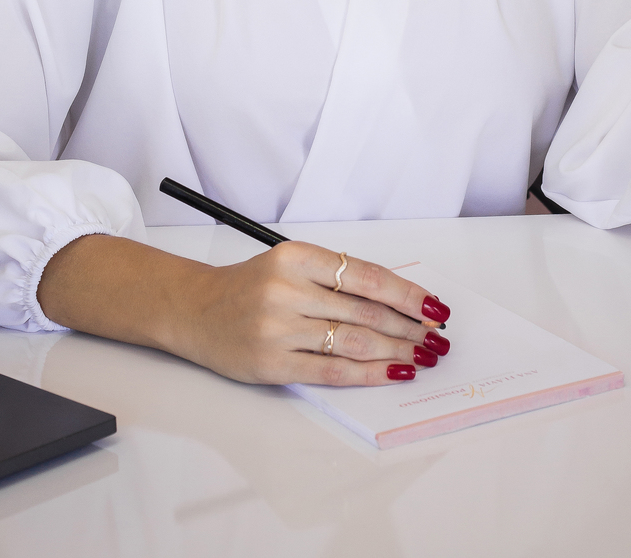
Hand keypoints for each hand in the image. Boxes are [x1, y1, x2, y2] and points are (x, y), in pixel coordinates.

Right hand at [37, 234, 449, 385]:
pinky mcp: (272, 364)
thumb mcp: (291, 264)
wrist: (194, 309)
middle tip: (436, 336)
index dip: (406, 293)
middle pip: (363, 310)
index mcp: (296, 256)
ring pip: (352, 341)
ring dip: (395, 350)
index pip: (366, 275)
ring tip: (422, 356)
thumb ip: (336, 277)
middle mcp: (287, 289)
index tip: (432, 306)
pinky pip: (330, 371)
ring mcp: (278, 329)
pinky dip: (368, 373)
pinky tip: (392, 373)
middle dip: (408, 326)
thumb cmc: (250, 286)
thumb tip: (397, 300)